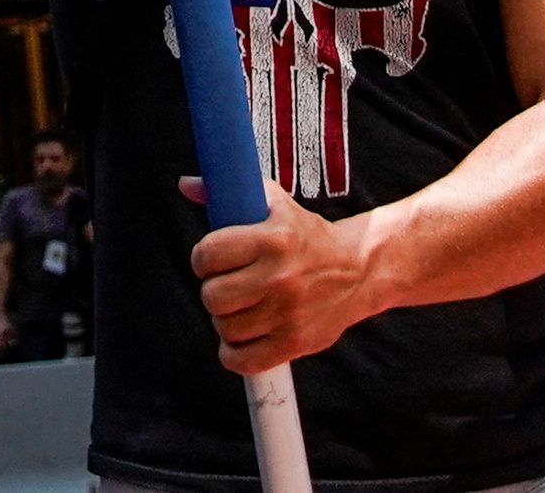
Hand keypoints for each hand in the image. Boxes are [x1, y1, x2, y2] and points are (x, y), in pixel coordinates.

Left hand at [178, 177, 382, 371]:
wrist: (359, 270)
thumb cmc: (308, 236)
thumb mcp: (275, 204)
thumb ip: (230, 193)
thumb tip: (185, 185)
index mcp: (273, 238)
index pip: (209, 253)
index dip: (202, 259)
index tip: (212, 261)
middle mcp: (280, 277)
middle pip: (212, 295)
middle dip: (213, 290)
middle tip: (227, 286)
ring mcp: (288, 313)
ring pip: (225, 328)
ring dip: (225, 321)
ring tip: (240, 309)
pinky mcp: (296, 343)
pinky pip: (244, 361)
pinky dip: (234, 354)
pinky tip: (243, 338)